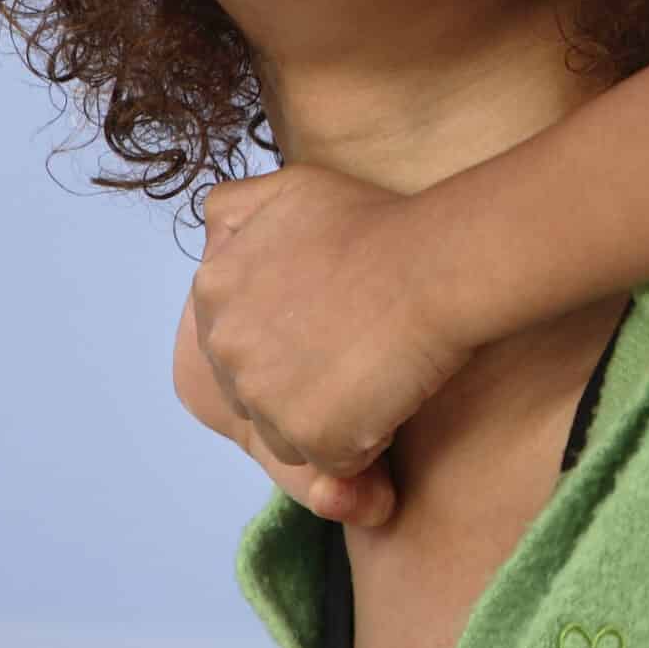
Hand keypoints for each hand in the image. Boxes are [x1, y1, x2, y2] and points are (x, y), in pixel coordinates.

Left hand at [188, 165, 473, 496]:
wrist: (437, 265)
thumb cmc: (379, 224)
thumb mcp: (290, 188)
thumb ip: (235, 210)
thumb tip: (211, 239)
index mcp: (214, 288)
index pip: (240, 336)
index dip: (293, 332)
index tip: (336, 312)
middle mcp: (223, 345)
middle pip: (257, 389)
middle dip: (304, 376)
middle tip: (360, 337)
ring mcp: (260, 395)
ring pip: (288, 430)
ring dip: (331, 411)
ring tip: (376, 363)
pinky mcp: (306, 436)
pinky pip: (331, 460)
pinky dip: (362, 438)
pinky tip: (390, 390)